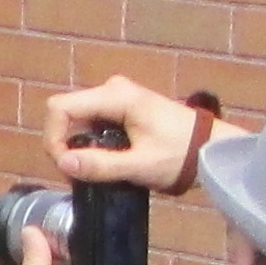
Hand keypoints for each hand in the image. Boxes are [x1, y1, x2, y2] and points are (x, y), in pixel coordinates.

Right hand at [42, 76, 201, 189]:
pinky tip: (105, 161)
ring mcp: (118, 97)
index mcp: (115, 96)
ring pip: (78, 120)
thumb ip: (101, 165)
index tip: (65, 166)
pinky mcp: (123, 107)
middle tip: (80, 175)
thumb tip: (64, 163)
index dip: (53, 137)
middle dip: (65, 144)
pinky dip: (91, 143)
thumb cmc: (180, 155)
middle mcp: (112, 89)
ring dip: (78, 146)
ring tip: (94, 172)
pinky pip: (93, 123)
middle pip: (67, 113)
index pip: (60, 107)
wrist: (212, 149)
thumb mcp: (139, 166)